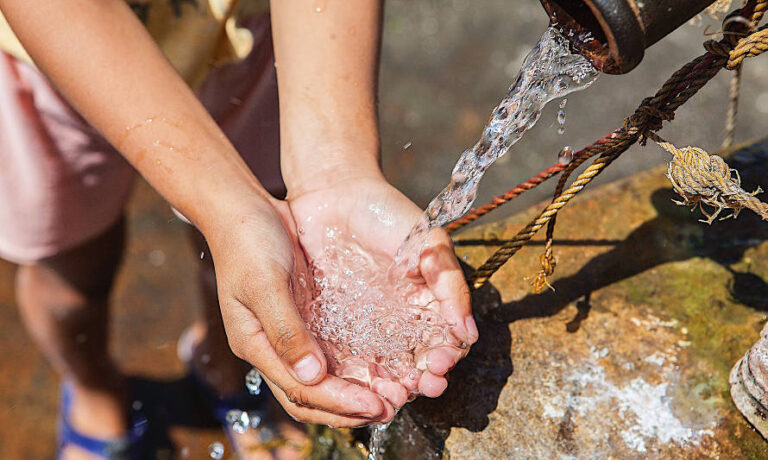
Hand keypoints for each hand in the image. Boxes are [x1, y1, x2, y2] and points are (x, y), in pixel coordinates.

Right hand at [202, 195, 395, 426]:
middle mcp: (272, 346)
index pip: (299, 390)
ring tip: (390, 396)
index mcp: (255, 344)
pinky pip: (330, 351)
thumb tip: (312, 376)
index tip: (372, 405)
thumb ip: (286, 330)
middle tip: (390, 409)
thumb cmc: (247, 241)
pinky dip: (353, 365)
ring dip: (354, 392)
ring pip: (322, 379)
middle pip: (311, 395)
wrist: (243, 209)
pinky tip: (379, 366)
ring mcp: (289, 333)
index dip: (337, 402)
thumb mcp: (265, 284)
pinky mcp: (305, 317)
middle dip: (348, 409)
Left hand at [288, 173, 477, 407]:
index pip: (444, 344)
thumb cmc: (387, 214)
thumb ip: (450, 286)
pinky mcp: (333, 327)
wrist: (334, 193)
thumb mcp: (428, 244)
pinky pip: (346, 359)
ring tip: (391, 394)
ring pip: (382, 369)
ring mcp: (366, 327)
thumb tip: (469, 333)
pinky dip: (355, 377)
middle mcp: (399, 322)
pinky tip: (358, 383)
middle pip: (415, 365)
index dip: (446, 359)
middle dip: (420, 382)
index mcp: (427, 305)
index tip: (441, 363)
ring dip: (389, 387)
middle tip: (418, 387)